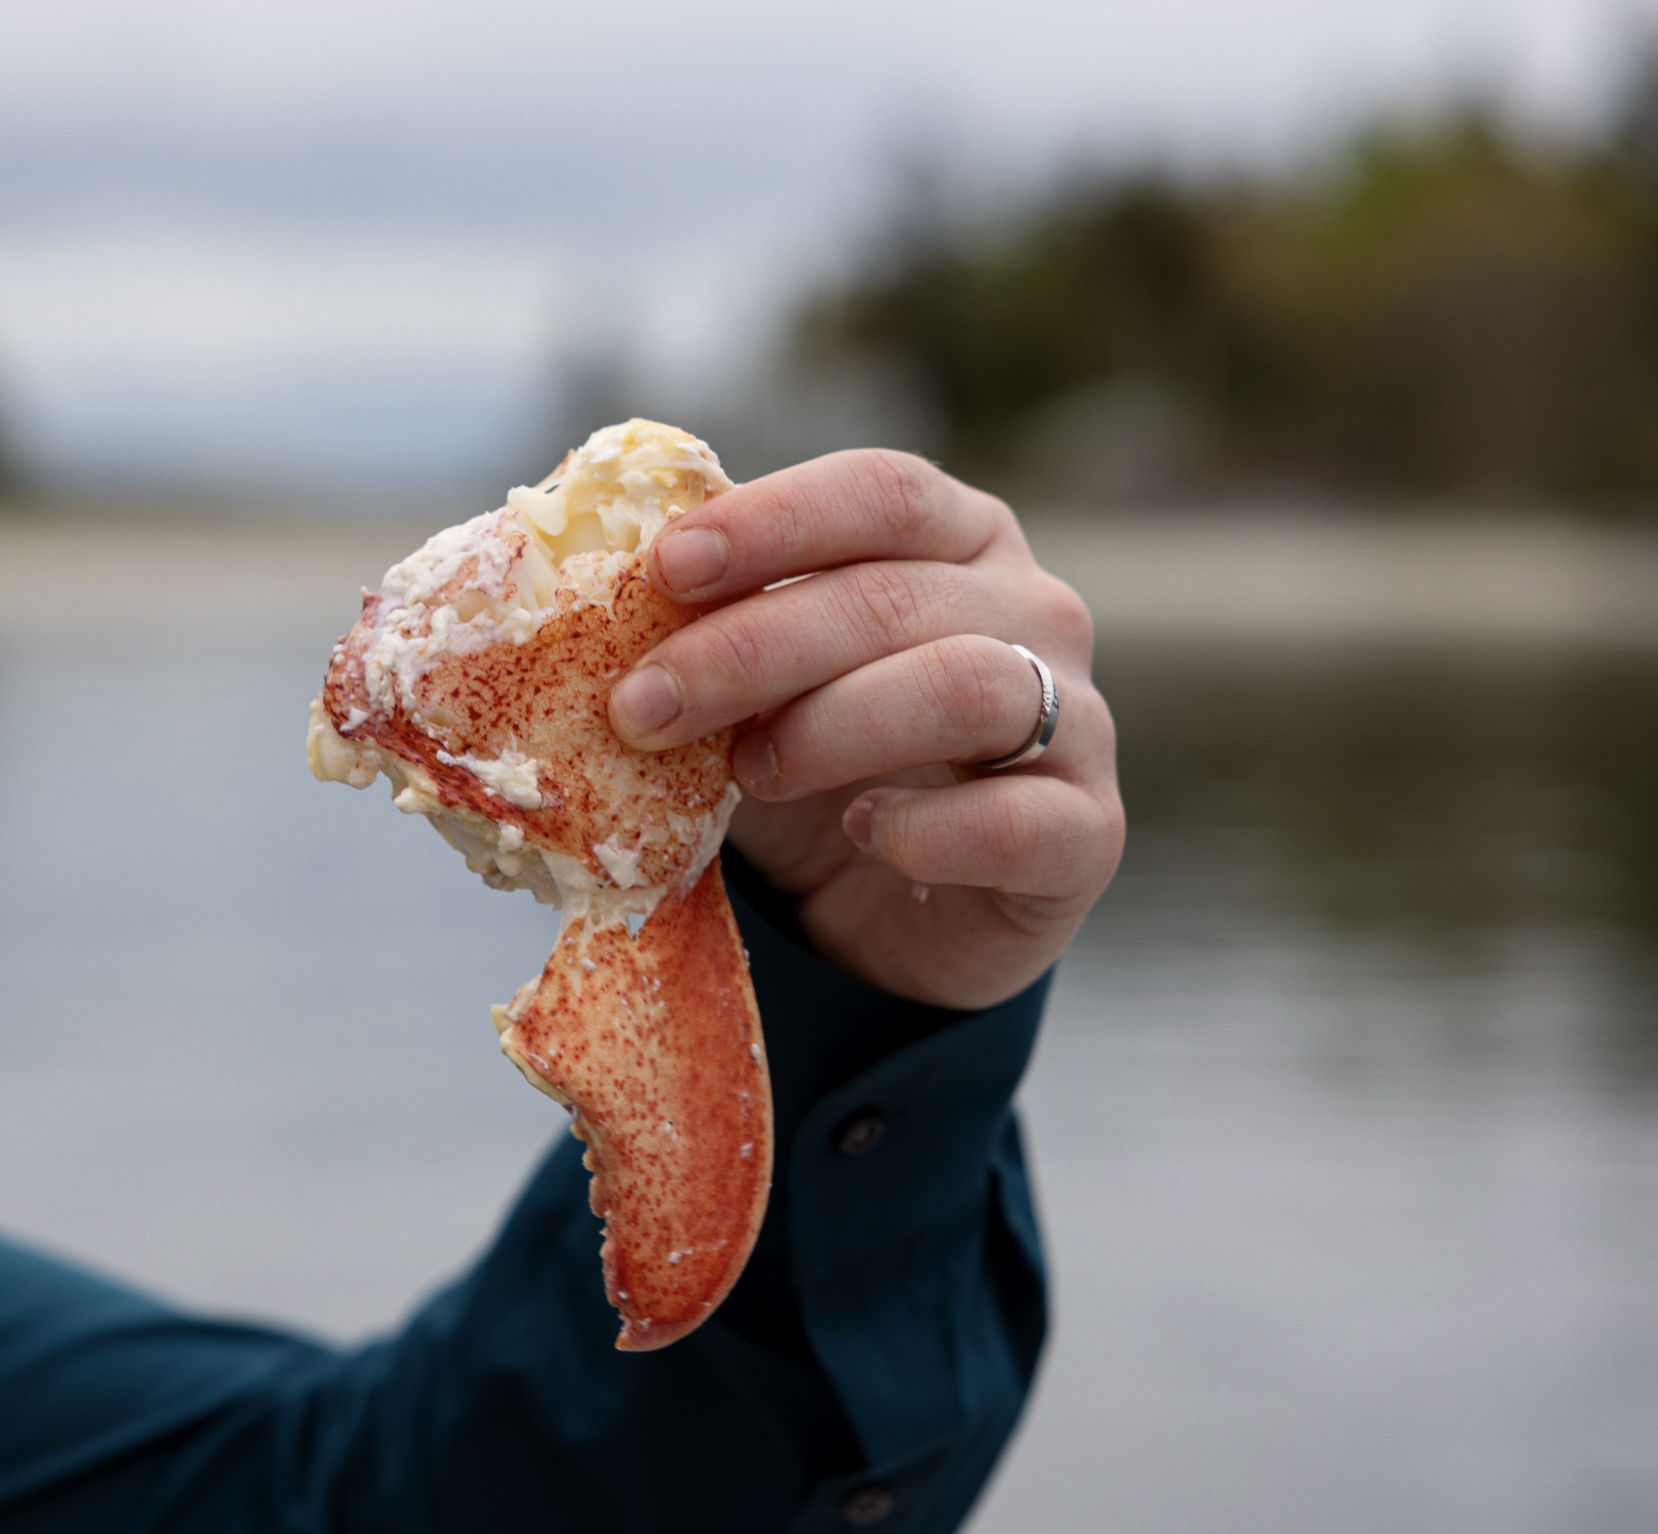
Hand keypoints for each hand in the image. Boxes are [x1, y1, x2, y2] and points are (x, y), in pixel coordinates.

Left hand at [608, 450, 1123, 1009]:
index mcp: (956, 540)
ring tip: (743, 774)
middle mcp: (1033, 611)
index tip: (664, 566)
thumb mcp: (749, 689)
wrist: (889, 917)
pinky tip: (862, 833)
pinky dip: (927, 827)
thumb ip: (698, 630)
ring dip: (832, 726)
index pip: (879, 492)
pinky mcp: (1088, 834)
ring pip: (970, 686)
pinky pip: (1020, 818)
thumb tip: (569, 597)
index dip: (773, 521)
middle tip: (643, 708)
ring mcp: (1075, 720)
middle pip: (898, 596)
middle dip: (753, 648)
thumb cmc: (811, 767)